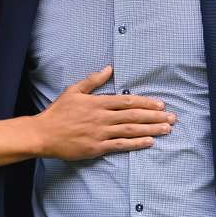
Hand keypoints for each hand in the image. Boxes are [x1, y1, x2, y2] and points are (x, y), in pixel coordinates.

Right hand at [33, 66, 175, 159]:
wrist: (43, 134)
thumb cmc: (58, 112)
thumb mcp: (74, 91)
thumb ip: (93, 80)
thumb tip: (109, 68)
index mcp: (98, 102)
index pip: (127, 101)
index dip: (146, 102)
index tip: (161, 105)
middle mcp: (102, 117)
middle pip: (133, 115)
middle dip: (155, 116)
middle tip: (172, 118)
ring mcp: (100, 133)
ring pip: (130, 130)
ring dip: (151, 129)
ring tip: (166, 129)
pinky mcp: (97, 148)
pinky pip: (120, 145)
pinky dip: (136, 143)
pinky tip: (149, 142)